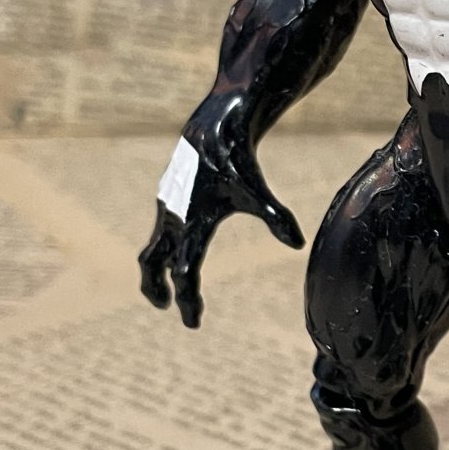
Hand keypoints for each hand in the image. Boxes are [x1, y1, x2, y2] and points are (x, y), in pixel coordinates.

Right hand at [138, 120, 302, 328]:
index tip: (193, 322)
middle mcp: (173, 217)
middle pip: (151, 263)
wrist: (215, 127)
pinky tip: (177, 252)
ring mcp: (166, 208)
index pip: (185, 271)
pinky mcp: (167, 198)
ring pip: (152, 247)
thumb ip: (276, 218)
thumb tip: (297, 244)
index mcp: (192, 222)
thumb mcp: (257, 192)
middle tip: (166, 306)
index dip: (188, 299)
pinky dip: (163, 249)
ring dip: (157, 270)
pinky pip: (159, 232)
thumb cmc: (237, 161)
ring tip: (169, 287)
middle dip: (154, 288)